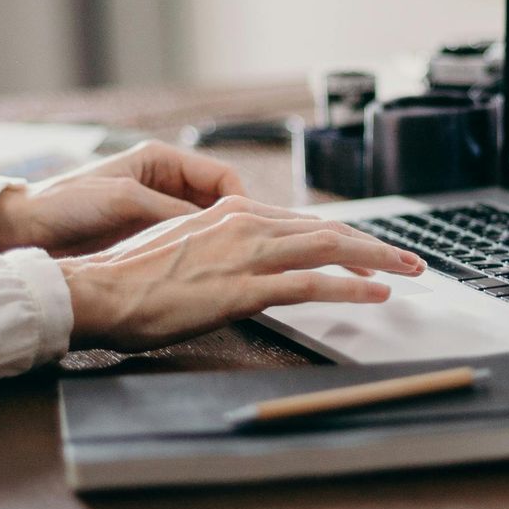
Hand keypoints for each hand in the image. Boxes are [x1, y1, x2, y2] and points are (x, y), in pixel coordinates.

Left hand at [0, 139, 248, 254]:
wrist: (25, 230)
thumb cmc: (66, 203)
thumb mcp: (124, 200)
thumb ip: (170, 210)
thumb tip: (212, 225)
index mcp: (161, 160)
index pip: (221, 176)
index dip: (240, 200)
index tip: (249, 227)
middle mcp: (164, 183)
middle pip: (218, 202)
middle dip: (234, 224)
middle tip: (248, 250)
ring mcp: (156, 211)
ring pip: (203, 226)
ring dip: (216, 242)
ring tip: (229, 264)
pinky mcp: (146, 236)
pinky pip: (183, 244)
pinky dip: (196, 255)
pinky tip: (202, 272)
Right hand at [59, 197, 425, 351]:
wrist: (99, 290)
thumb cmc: (130, 279)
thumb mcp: (180, 249)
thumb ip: (217, 250)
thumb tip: (237, 264)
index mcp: (229, 213)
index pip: (301, 222)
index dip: (342, 237)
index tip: (369, 250)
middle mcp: (244, 225)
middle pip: (326, 230)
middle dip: (374, 244)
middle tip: (409, 258)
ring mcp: (247, 254)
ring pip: (329, 249)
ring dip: (377, 260)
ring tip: (409, 271)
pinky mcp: (244, 288)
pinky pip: (311, 284)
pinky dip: (350, 288)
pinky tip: (376, 294)